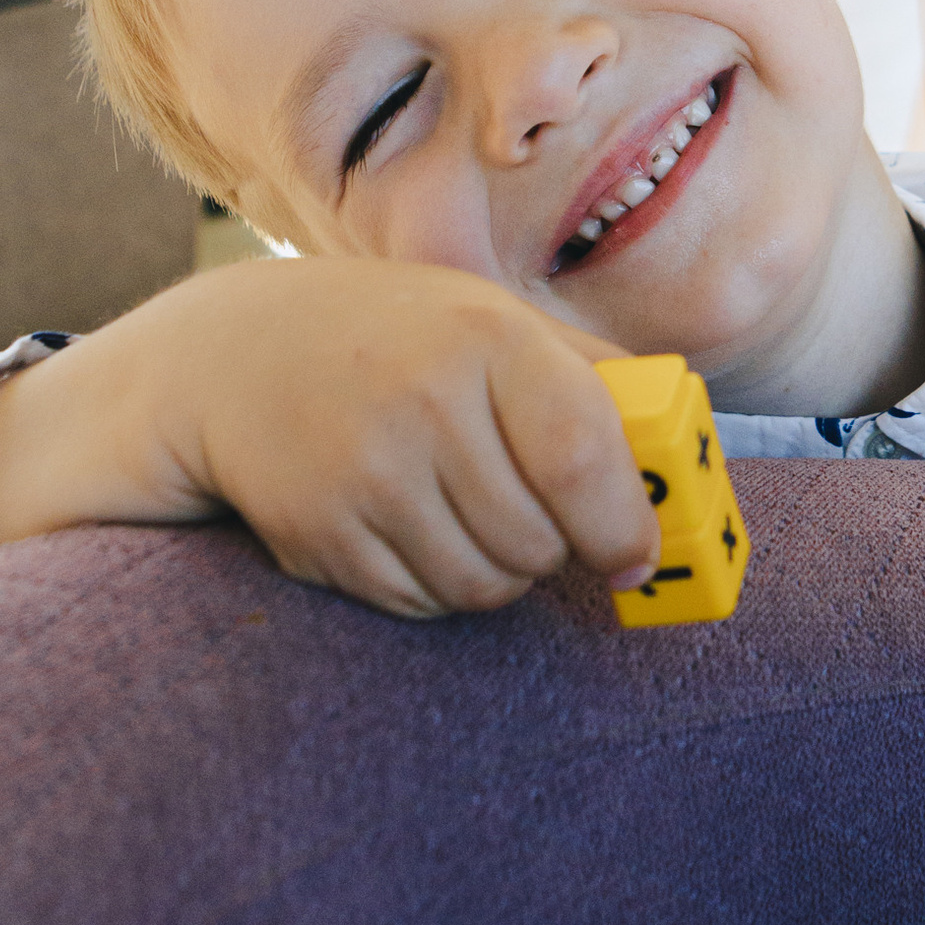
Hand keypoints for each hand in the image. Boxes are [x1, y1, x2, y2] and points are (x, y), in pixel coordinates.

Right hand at [0, 257, 661, 618]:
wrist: (232, 358)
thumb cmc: (397, 339)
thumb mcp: (494, 320)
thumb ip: (594, 378)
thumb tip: (693, 457)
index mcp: (487, 338)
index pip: (585, 457)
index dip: (625, 523)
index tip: (636, 555)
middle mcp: (424, 402)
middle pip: (540, 541)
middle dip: (554, 549)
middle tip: (537, 519)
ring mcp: (365, 472)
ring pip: (486, 586)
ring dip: (497, 572)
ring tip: (464, 512)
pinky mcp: (320, 534)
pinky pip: (422, 604)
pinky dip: (434, 587)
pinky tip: (406, 527)